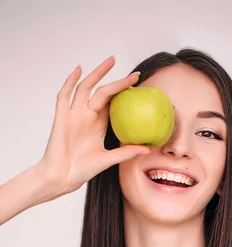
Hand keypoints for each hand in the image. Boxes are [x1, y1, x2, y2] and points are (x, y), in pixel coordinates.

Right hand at [40, 56, 149, 195]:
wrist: (62, 176)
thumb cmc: (82, 170)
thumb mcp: (108, 160)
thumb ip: (126, 153)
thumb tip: (148, 149)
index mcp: (98, 125)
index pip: (113, 104)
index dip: (125, 95)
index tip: (140, 88)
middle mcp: (86, 116)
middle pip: (102, 92)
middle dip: (117, 81)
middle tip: (134, 74)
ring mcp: (73, 114)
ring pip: (85, 88)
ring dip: (97, 73)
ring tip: (112, 61)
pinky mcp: (61, 116)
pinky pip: (65, 95)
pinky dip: (70, 81)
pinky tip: (79, 70)